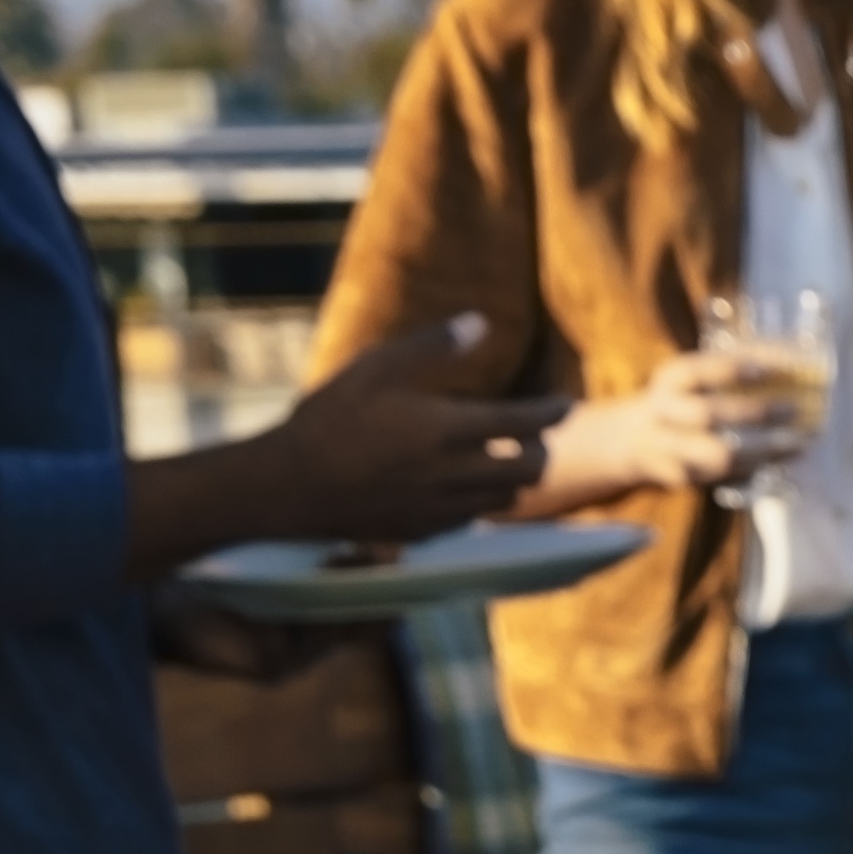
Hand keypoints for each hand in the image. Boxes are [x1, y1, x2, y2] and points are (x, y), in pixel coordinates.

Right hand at [258, 315, 561, 540]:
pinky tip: (465, 485)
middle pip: (528, 471)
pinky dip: (481, 501)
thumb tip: (481, 322)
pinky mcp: (423, 531)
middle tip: (533, 436)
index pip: (524, 423)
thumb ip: (431, 347)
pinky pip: (472, 519)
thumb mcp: (375, 369)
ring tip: (506, 459)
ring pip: (505, 499)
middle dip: (539, 451)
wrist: (287, 487)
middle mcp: (454, 474)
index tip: (564, 404)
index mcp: (446, 430)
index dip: (552, 413)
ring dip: (514, 480)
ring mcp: (440, 508)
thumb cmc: (328, 419)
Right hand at [530, 338, 789, 510]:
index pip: (694, 372)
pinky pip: (724, 477)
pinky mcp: (683, 478)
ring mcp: (669, 449)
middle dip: (754, 412)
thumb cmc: (687, 398)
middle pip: (706, 415)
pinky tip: (783, 461)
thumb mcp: (697, 375)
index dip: (729, 370)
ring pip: (718, 455)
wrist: (636, 440)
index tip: (766, 370)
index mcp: (670, 380)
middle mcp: (664, 413)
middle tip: (793, 409)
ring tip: (797, 443)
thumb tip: (793, 358)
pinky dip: (756, 469)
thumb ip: (736, 365)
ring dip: (763, 450)